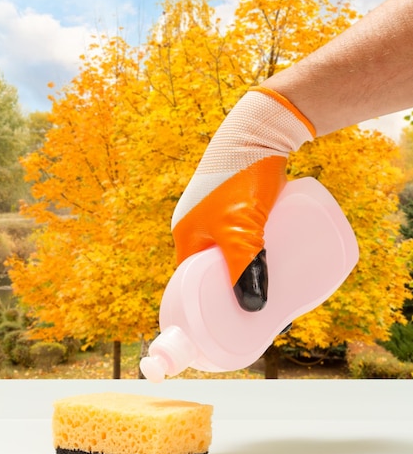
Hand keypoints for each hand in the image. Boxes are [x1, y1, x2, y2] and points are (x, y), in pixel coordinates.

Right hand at [171, 87, 313, 310]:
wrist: (261, 129)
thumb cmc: (242, 177)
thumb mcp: (242, 229)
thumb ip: (247, 268)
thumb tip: (255, 309)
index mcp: (184, 235)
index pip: (189, 284)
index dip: (205, 306)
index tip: (226, 323)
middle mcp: (195, 226)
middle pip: (211, 270)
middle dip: (229, 291)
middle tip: (255, 309)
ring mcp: (213, 213)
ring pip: (227, 254)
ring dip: (242, 271)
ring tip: (267, 289)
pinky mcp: (233, 202)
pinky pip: (238, 237)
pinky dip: (249, 252)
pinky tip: (268, 259)